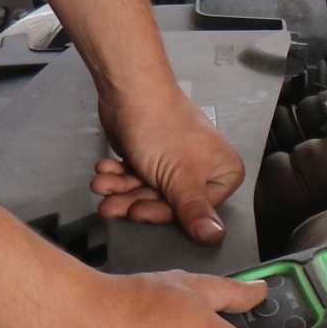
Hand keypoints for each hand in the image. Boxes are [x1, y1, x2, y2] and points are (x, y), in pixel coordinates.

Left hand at [93, 75, 247, 243]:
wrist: (129, 90)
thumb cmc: (161, 127)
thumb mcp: (180, 176)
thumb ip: (195, 209)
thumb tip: (216, 237)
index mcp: (223, 172)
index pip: (194, 210)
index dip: (163, 212)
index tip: (139, 211)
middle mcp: (204, 169)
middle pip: (167, 202)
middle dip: (134, 201)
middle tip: (111, 204)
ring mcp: (177, 163)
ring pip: (147, 191)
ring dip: (120, 189)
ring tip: (103, 183)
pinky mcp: (153, 157)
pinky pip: (137, 177)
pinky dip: (119, 176)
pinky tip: (105, 169)